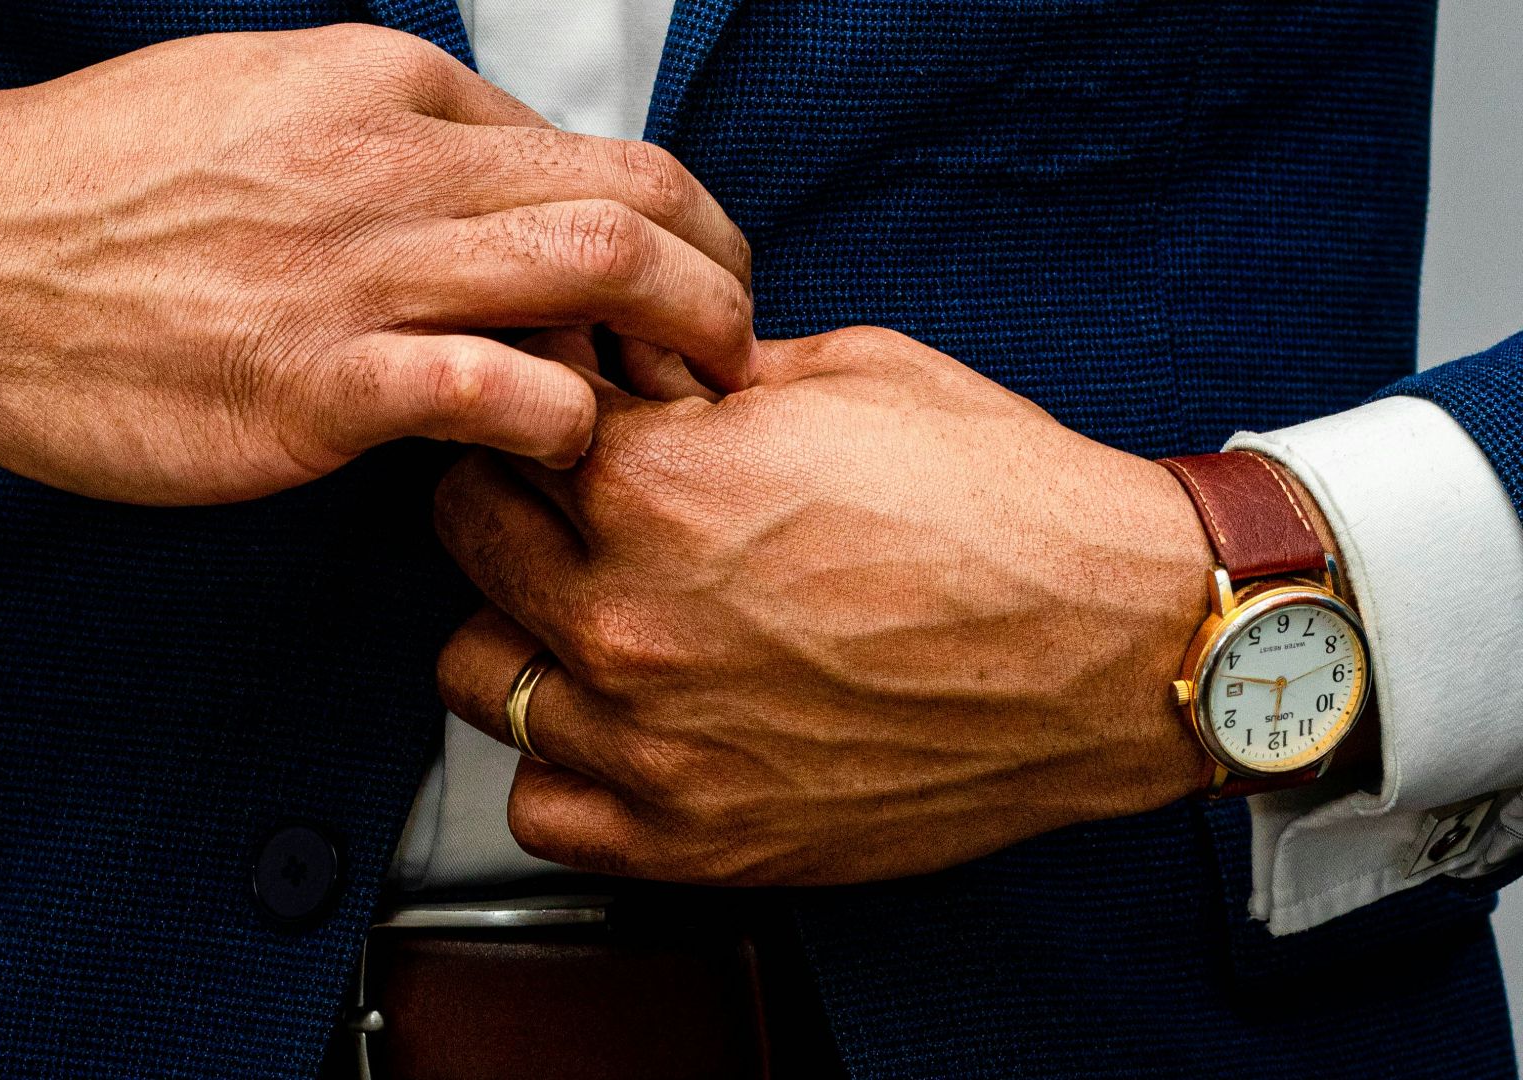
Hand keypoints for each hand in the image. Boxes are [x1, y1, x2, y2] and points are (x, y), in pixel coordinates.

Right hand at [0, 27, 752, 503]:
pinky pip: (500, 395)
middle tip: (734, 350)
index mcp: (382, 88)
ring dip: (677, 348)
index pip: (588, 150)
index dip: (671, 227)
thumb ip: (384, 137)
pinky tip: (555, 455)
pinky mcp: (316, 385)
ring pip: (595, 276)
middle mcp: (390, 164)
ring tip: (687, 409)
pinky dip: (562, 426)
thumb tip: (494, 188)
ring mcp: (356, 273)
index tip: (686, 288)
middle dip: (721, 278)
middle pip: (632, 202)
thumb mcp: (256, 99)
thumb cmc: (97, 184)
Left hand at [435, 326, 1216, 885]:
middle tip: (577, 504)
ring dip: (520, 631)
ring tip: (598, 614)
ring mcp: (652, 739)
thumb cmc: (1003, 503)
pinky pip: (542, 807)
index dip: (541, 409)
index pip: (501, 424)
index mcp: (652, 484)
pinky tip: (625, 722)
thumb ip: (699, 373)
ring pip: (476, 673)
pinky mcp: (695, 837)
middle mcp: (627, 616)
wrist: (1120, 644)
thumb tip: (625, 366)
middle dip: (514, 500)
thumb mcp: (845, 375)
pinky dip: (565, 764)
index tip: (573, 419)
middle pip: (466, 536)